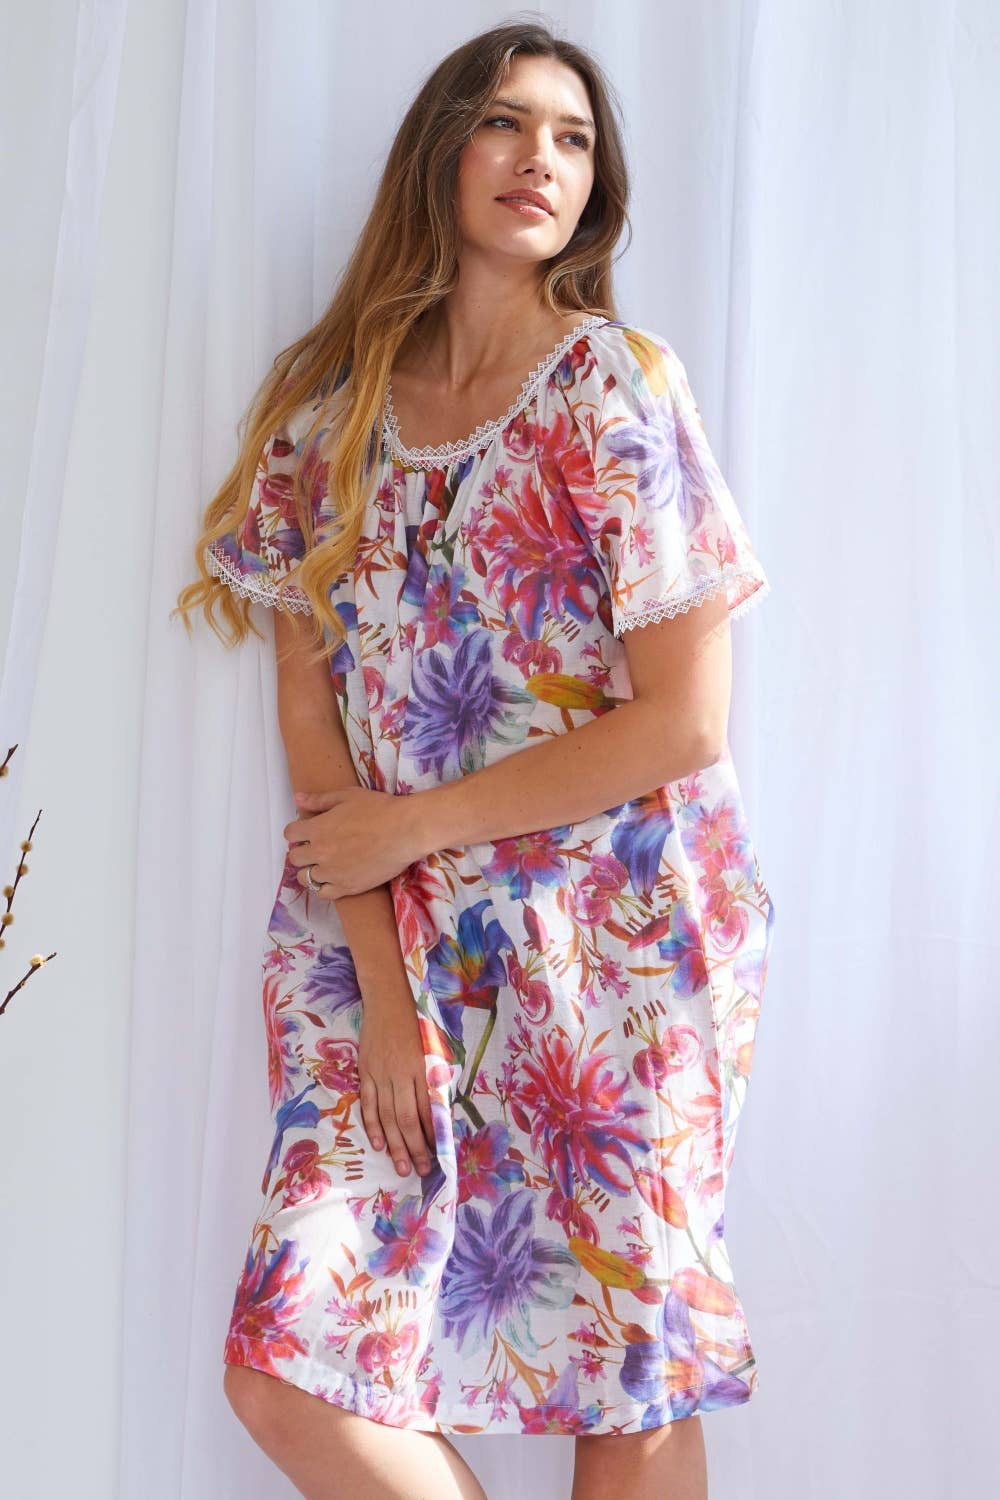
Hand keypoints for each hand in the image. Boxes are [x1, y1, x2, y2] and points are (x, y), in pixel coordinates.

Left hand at [284, 787, 428, 896]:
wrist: (405, 831)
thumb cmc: (379, 809)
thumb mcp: (347, 796)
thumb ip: (319, 800)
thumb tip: (297, 798)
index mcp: (317, 828)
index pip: (289, 834)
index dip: (296, 832)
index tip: (306, 832)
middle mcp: (320, 852)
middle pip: (295, 858)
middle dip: (302, 851)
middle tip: (317, 847)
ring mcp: (332, 872)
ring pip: (305, 878)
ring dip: (311, 870)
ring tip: (325, 864)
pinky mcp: (347, 887)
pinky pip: (323, 893)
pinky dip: (324, 887)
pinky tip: (334, 878)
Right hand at [357, 986, 436, 1177]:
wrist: (389, 1000)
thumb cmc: (418, 1025)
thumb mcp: (436, 1048)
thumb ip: (437, 1078)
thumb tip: (441, 1112)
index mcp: (423, 1067)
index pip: (429, 1108)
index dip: (434, 1134)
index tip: (440, 1153)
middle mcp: (401, 1073)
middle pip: (407, 1118)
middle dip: (416, 1148)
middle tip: (422, 1170)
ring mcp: (380, 1074)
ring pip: (387, 1116)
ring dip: (395, 1144)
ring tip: (402, 1167)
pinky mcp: (365, 1072)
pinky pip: (368, 1104)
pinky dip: (373, 1126)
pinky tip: (379, 1144)